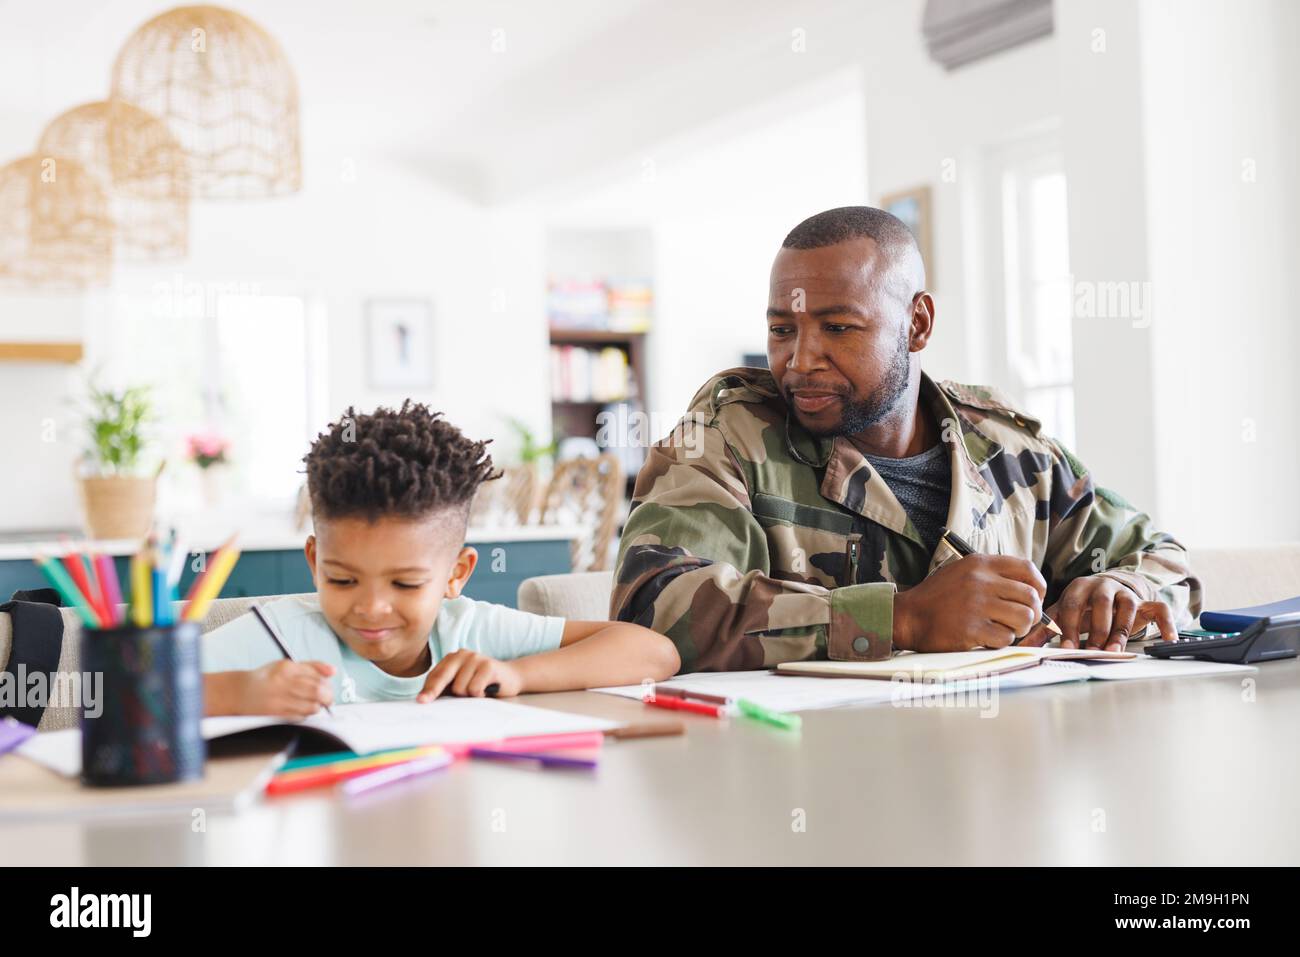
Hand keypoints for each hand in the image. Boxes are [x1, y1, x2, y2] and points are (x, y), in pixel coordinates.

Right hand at [238, 660, 334, 716]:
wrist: (239, 693)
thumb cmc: (267, 678)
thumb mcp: (287, 665)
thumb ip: (312, 666)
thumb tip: (334, 670)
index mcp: (287, 667)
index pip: (318, 677)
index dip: (328, 685)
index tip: (328, 689)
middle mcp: (282, 682)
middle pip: (318, 691)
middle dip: (327, 697)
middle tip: (327, 699)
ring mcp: (278, 699)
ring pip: (312, 706)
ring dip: (316, 707)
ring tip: (312, 704)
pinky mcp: (275, 714)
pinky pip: (300, 717)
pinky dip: (305, 715)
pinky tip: (299, 710)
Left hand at [416, 650, 523, 701]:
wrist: (512, 677)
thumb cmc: (483, 684)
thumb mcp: (462, 684)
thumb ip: (447, 688)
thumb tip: (426, 699)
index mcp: (453, 658)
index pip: (435, 675)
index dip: (427, 690)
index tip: (420, 701)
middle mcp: (462, 654)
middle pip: (442, 677)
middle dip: (433, 691)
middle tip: (424, 701)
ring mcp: (476, 658)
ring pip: (459, 687)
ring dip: (467, 696)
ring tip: (477, 691)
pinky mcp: (488, 666)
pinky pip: (474, 689)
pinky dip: (479, 695)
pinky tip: (486, 690)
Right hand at [893, 554, 1045, 651]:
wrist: (908, 616)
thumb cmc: (937, 597)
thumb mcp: (962, 572)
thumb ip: (992, 575)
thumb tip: (1028, 590)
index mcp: (980, 564)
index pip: (1026, 568)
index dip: (1039, 585)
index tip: (1036, 597)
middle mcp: (980, 581)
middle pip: (1030, 597)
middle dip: (1032, 613)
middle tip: (1020, 622)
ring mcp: (976, 605)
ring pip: (1024, 618)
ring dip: (1019, 629)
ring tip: (1004, 630)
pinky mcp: (972, 629)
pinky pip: (1006, 638)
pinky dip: (1001, 642)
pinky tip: (987, 638)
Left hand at [1043, 575, 1177, 649]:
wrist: (1111, 588)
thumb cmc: (1082, 606)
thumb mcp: (1063, 614)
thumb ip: (1044, 630)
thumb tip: (1020, 648)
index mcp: (1078, 587)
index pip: (1072, 604)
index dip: (1069, 626)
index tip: (1068, 648)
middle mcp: (1103, 586)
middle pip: (1101, 604)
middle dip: (1096, 630)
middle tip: (1092, 652)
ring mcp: (1126, 593)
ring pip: (1127, 607)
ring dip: (1122, 630)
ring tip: (1116, 650)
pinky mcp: (1146, 602)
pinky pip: (1160, 609)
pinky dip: (1166, 624)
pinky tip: (1168, 640)